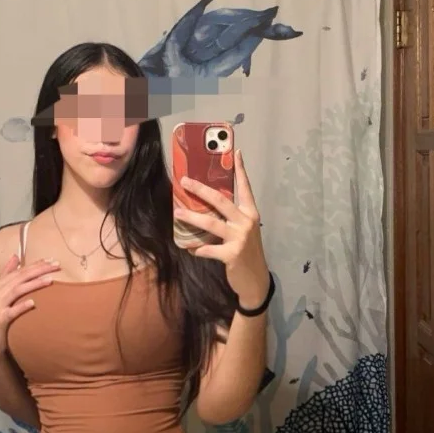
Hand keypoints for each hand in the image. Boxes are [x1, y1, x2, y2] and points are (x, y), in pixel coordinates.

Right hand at [0, 255, 59, 358]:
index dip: (37, 264)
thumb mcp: (2, 290)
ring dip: (34, 284)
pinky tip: (33, 303)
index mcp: (1, 283)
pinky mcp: (1, 319)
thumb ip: (8, 272)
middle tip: (56, 265)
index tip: (52, 260)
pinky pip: (12, 311)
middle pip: (21, 277)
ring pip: (18, 291)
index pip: (22, 270)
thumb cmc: (0, 311)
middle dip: (39, 270)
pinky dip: (22, 306)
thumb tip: (15, 255)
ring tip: (50, 280)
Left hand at [174, 149, 268, 307]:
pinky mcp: (232, 254)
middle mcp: (246, 222)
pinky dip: (198, 249)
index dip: (241, 170)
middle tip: (184, 181)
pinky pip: (208, 249)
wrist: (256, 280)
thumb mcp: (244, 231)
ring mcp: (240, 238)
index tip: (236, 152)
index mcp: (250, 213)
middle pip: (221, 201)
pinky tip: (191, 250)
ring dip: (191, 218)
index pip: (245, 188)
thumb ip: (231, 218)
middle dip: (201, 190)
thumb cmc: (247, 252)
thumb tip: (206, 206)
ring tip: (177, 212)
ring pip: (211, 223)